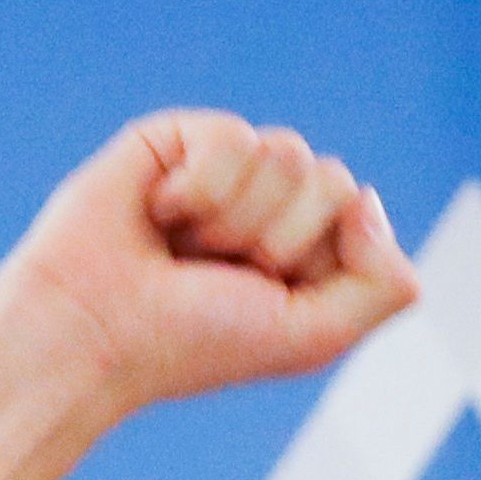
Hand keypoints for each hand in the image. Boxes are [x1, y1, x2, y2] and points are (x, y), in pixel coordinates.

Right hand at [3, 110, 421, 411]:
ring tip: (188, 247)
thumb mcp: (315, 335)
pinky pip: (233, 136)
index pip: (362, 215)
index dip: (323, 259)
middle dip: (280, 240)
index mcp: (311, 251)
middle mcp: (273, 206)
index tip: (268, 296)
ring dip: (237, 219)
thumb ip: (385, 285)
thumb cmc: (196, 342)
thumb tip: (370, 198)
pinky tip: (160, 212)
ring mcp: (228, 169)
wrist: (95, 330)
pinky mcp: (180, 137)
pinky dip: (200, 188)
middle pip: (332, 179)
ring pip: (288, 153)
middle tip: (222, 275)